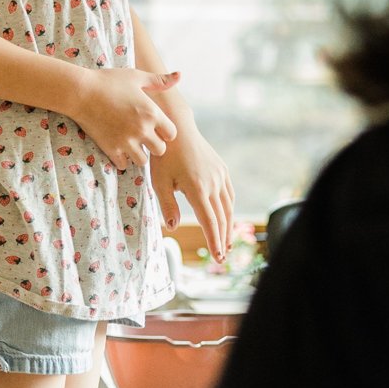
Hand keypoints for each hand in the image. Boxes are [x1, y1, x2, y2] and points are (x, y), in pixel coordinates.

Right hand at [74, 69, 180, 168]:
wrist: (80, 91)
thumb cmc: (108, 81)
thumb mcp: (136, 76)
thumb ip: (159, 80)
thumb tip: (179, 76)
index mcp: (152, 113)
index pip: (172, 134)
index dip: (165, 132)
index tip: (156, 127)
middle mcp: (142, 130)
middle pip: (160, 150)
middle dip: (154, 145)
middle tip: (144, 137)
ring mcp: (126, 141)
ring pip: (142, 161)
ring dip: (139, 154)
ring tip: (131, 144)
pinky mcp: (110, 149)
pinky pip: (123, 164)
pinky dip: (122, 159)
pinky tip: (118, 148)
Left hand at [152, 122, 234, 260]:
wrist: (178, 129)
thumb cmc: (164, 156)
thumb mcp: (159, 182)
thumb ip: (167, 206)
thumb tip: (174, 227)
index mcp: (197, 189)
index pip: (210, 222)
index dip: (214, 242)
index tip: (217, 258)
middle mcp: (213, 183)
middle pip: (222, 218)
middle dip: (223, 240)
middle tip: (222, 258)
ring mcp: (220, 176)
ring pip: (229, 207)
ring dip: (229, 227)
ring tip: (226, 243)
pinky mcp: (222, 170)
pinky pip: (229, 195)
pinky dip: (229, 210)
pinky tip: (226, 218)